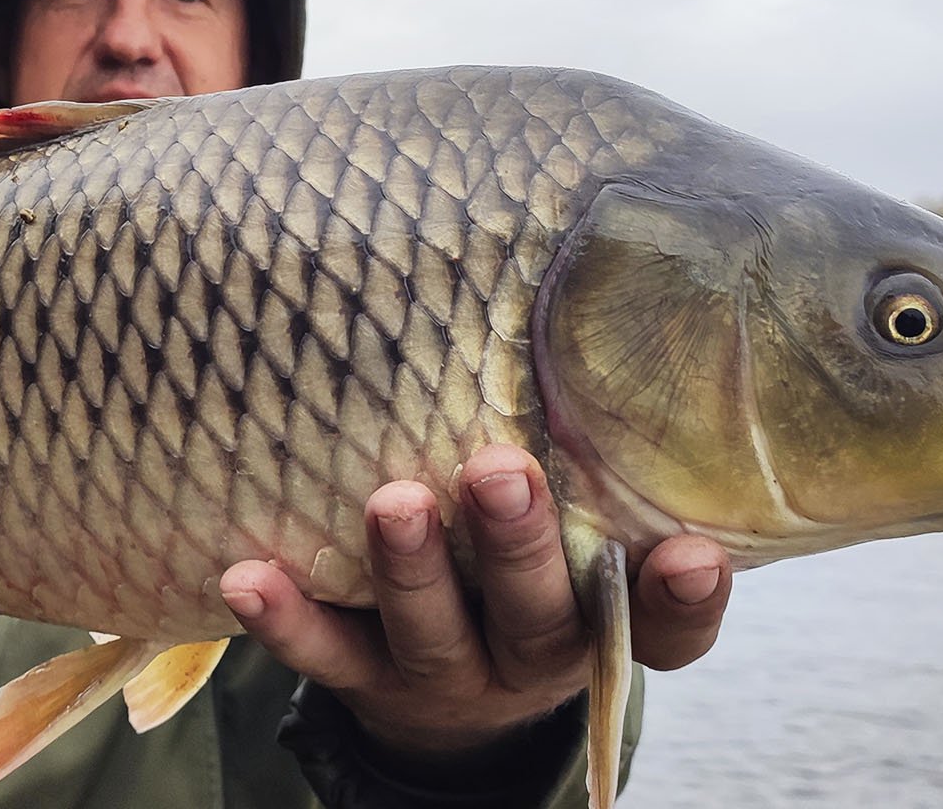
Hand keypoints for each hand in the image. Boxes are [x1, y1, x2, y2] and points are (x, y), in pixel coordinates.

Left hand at [218, 444, 731, 758]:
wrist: (453, 689)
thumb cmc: (529, 554)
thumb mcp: (583, 511)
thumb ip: (598, 435)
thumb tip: (590, 252)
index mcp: (604, 612)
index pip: (667, 625)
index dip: (684, 599)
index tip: (694, 553)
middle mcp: (533, 650)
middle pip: (539, 614)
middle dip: (518, 545)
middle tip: (498, 471)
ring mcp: (448, 671)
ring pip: (433, 634)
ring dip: (409, 570)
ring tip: (391, 503)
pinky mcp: (365, 679)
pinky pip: (325, 655)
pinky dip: (286, 622)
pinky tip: (248, 575)